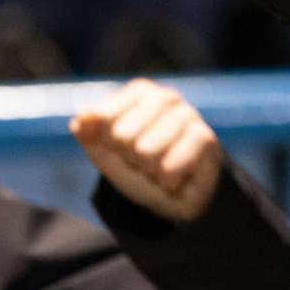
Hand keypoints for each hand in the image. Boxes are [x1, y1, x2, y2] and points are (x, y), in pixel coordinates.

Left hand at [71, 78, 222, 224]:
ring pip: (146, 151)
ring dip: (147, 171)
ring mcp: (189, 116)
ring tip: (158, 171)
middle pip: (122, 135)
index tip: (119, 148)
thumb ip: (89, 132)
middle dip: (128, 159)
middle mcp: (166, 97)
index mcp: (141, 92)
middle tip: (143, 162)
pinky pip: (170, 164)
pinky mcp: (206, 139)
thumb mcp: (105, 151)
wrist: (174, 196)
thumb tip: (83, 115)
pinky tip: (172, 179)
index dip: (106, 142)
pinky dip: (165, 180)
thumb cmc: (138, 166)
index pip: (103, 117)